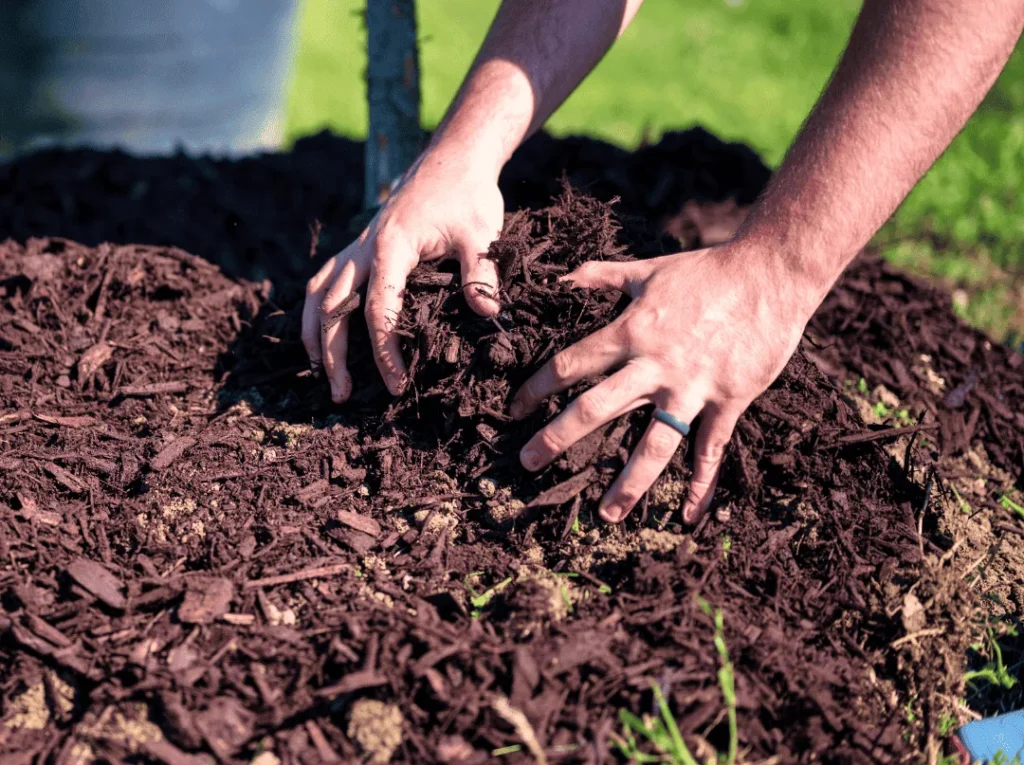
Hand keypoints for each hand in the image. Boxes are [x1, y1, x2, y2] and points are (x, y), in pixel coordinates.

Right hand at [303, 149, 503, 401]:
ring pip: (318, 293)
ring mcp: (357, 246)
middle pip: (333, 307)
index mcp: (392, 247)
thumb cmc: (469, 195)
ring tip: (320, 374)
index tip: (396, 383)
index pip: (378, 309)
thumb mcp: (482, 234)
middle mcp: (364, 247)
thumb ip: (482, 273)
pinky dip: (317, 311)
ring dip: (314, 335)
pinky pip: (325, 280)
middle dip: (333, 354)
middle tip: (341, 395)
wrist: (453, 158)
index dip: (384, 351)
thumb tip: (486, 313)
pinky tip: (321, 336)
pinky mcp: (359, 246)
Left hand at [510, 243, 813, 523]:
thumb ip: (601, 275)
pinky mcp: (728, 400)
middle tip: (527, 464)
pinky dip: (701, 484)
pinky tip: (688, 514)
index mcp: (630, 331)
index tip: (515, 409)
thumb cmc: (706, 271)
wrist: (770, 273)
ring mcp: (692, 388)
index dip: (537, 388)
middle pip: (596, 409)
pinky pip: (710, 449)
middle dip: (558, 438)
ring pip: (653, 444)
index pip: (570, 365)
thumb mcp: (647, 268)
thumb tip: (561, 277)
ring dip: (628, 482)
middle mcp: (655, 366)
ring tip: (606, 514)